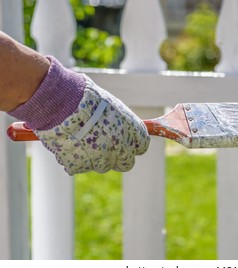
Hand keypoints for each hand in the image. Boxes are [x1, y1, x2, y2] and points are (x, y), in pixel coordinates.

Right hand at [34, 76, 149, 174]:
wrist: (62, 102)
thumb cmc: (86, 98)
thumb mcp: (111, 106)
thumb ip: (120, 123)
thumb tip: (123, 131)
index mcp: (132, 131)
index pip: (142, 146)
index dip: (133, 145)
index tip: (126, 142)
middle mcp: (122, 148)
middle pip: (126, 163)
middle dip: (118, 158)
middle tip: (104, 148)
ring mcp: (101, 159)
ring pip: (103, 166)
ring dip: (95, 157)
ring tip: (81, 139)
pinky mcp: (80, 165)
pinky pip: (80, 166)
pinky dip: (74, 158)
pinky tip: (68, 142)